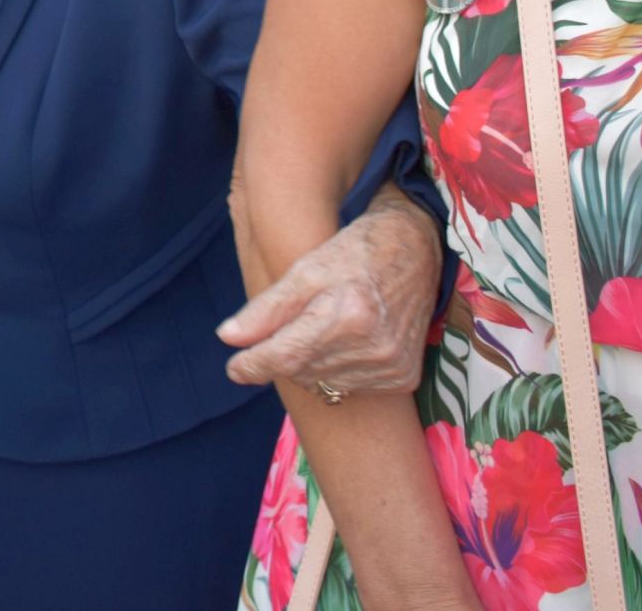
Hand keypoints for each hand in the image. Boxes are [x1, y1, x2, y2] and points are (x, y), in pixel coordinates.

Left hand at [218, 185, 441, 395]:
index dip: (254, 365)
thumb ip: (266, 308)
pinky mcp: (405, 377)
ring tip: (323, 330)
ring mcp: (392, 365)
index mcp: (347, 313)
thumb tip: (226, 338)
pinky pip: (352, 389)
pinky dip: (339, 372)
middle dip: (285, 356)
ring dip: (311, 365)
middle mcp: (373, 345)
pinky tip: (346, 344)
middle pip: (303, 371)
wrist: (415, 252)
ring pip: (325, 384)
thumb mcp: (305, 270)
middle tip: (291, 328)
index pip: (286, 355)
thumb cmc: (353, 253)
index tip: (234, 368)